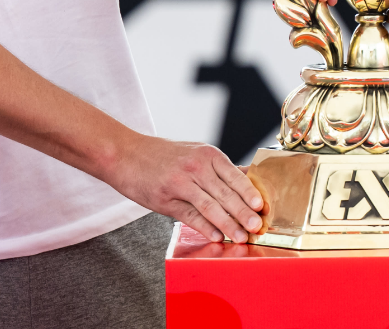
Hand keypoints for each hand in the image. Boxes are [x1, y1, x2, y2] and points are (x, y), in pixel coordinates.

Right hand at [105, 135, 265, 243]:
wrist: (126, 154)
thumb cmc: (163, 155)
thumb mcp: (194, 152)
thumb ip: (219, 168)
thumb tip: (249, 178)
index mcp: (206, 154)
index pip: (234, 175)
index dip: (249, 192)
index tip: (262, 206)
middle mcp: (195, 167)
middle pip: (225, 193)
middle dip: (243, 212)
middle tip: (256, 226)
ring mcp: (180, 183)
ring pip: (209, 206)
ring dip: (227, 224)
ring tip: (240, 237)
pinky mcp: (166, 199)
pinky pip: (190, 216)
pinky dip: (205, 227)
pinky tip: (217, 236)